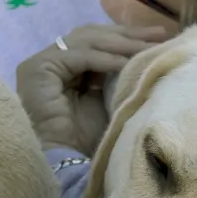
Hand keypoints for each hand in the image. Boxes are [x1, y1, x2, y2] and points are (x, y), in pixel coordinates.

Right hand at [17, 25, 171, 154]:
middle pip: (91, 36)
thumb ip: (118, 75)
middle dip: (127, 34)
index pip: (96, 41)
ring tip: (148, 47)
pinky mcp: (37, 69)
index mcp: (65, 68)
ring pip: (86, 41)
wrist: (67, 164)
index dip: (127, 38)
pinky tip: (128, 62)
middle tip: (159, 33)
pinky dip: (105, 58)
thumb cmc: (89, 142)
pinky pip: (78, 56)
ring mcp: (40, 64)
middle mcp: (49, 62)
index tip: (160, 37)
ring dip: (120, 43)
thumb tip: (149, 52)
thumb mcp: (109, 100)